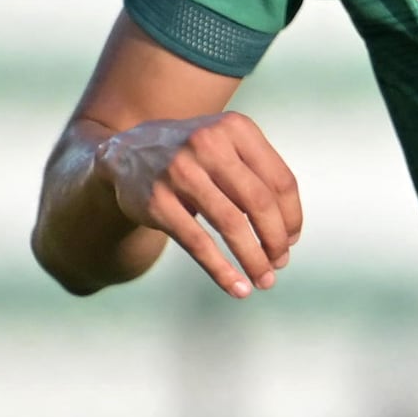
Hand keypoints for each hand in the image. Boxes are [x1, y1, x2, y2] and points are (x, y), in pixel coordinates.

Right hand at [97, 111, 302, 294]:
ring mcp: (179, 172)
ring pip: (232, 225)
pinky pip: (198, 243)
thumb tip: (289, 234)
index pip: (281, 182)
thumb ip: (261, 176)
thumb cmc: (194, 156)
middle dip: (276, 240)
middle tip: (280, 262)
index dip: (292, 217)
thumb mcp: (228, 146)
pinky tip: (237, 288)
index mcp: (235, 128)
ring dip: (254, 259)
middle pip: (260, 204)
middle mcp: (207, 144)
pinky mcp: (157, 201)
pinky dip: (221, 270)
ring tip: (265, 279)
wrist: (125, 152)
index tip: (292, 240)